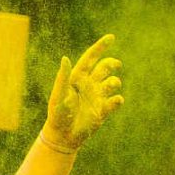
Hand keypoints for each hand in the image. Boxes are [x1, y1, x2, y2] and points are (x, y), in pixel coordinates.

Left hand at [41, 34, 123, 153]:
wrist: (63, 137)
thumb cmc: (57, 115)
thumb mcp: (59, 95)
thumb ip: (63, 77)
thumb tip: (65, 58)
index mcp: (77, 78)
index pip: (90, 59)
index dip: (100, 47)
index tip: (111, 37)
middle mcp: (88, 85)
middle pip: (104, 67)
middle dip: (112, 63)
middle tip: (116, 65)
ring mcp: (97, 97)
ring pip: (112, 82)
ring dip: (114, 82)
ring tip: (110, 86)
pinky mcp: (103, 110)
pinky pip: (115, 101)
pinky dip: (118, 100)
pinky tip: (115, 101)